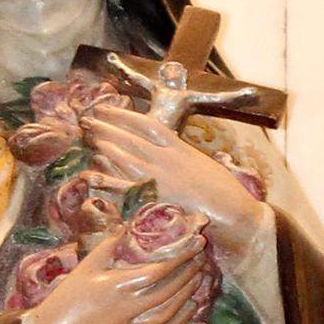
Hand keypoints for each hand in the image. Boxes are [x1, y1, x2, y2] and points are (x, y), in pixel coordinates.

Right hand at [29, 228, 206, 323]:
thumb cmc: (66, 299)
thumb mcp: (85, 267)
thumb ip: (108, 245)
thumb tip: (127, 226)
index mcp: (119, 286)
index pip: (160, 269)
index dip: (181, 256)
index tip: (196, 243)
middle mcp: (130, 308)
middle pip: (170, 290)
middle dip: (189, 273)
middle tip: (201, 258)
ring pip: (170, 313)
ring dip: (187, 296)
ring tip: (198, 280)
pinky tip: (188, 313)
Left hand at [79, 106, 265, 262]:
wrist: (235, 214)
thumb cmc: (224, 192)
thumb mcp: (203, 165)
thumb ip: (183, 156)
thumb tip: (171, 150)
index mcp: (181, 149)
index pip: (148, 125)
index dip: (125, 116)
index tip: (108, 109)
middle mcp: (168, 160)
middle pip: (132, 138)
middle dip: (108, 126)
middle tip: (88, 119)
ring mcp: (161, 180)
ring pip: (127, 158)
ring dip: (106, 145)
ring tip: (90, 136)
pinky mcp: (157, 202)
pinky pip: (127, 189)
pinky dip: (109, 180)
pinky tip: (94, 173)